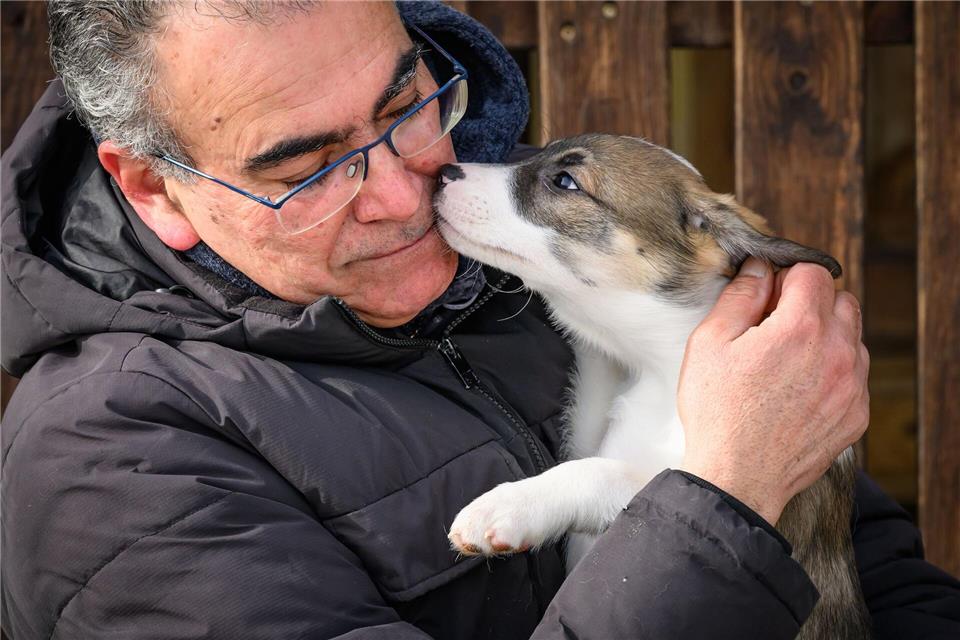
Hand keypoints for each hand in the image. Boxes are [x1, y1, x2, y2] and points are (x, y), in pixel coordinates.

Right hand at [677, 257, 868, 523]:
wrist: (737, 477)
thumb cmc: (717, 412)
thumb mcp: (710, 343)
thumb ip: (740, 296)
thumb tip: (759, 269)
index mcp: (801, 328)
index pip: (813, 273)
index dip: (786, 278)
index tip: (768, 296)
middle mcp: (838, 353)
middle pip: (841, 300)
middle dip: (810, 304)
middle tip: (774, 328)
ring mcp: (852, 386)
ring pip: (852, 338)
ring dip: (825, 338)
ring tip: (786, 363)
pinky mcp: (857, 414)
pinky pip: (854, 375)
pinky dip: (832, 372)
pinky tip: (797, 391)